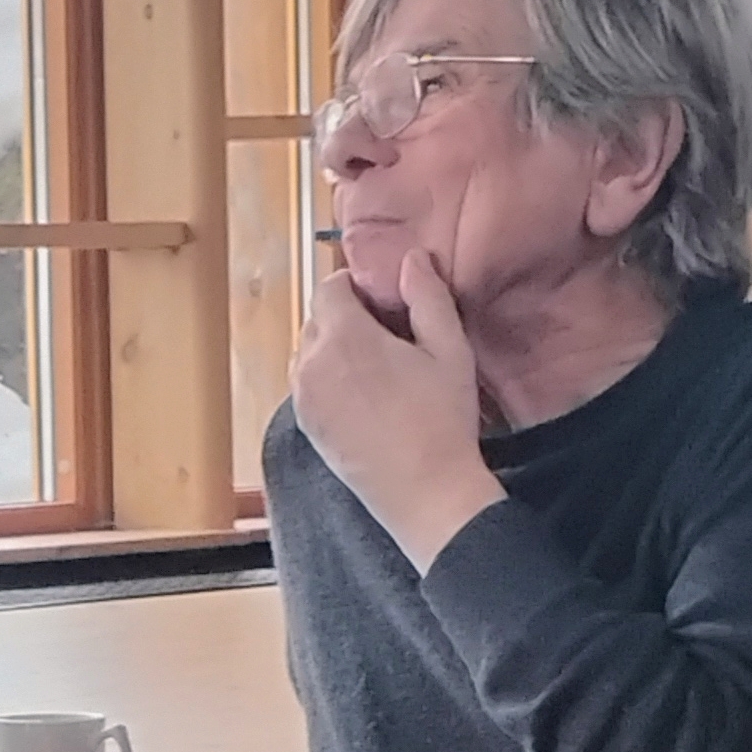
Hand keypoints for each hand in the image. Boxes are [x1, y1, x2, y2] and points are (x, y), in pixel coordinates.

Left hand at [291, 250, 503, 569]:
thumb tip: (411, 259)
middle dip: (347, 317)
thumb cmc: (441, 419)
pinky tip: (365, 395)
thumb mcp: (448, 348)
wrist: (423, 492)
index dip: (358, 287)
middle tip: (388, 334)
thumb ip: (427, 295)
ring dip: (335, 348)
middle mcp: (311, 365)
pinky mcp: (306, 426)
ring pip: (309, 352)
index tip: (386, 302)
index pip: (330, 287)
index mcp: (342, 337)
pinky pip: (308, 384)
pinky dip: (329, 378)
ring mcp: (303, 399)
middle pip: (317, 319)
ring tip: (377, 367)